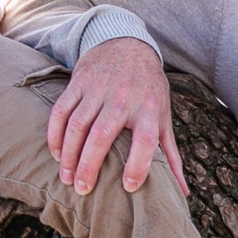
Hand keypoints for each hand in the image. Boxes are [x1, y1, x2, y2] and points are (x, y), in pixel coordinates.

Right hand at [47, 35, 183, 197]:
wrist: (127, 44)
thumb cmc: (149, 88)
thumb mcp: (164, 116)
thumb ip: (171, 155)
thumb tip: (182, 193)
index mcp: (149, 109)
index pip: (146, 140)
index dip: (138, 165)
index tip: (128, 187)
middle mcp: (124, 98)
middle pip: (102, 135)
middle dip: (89, 165)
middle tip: (83, 189)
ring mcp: (98, 90)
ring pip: (77, 125)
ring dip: (69, 154)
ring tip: (66, 178)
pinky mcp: (78, 83)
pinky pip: (61, 111)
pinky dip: (55, 134)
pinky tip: (56, 153)